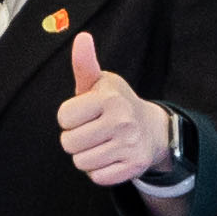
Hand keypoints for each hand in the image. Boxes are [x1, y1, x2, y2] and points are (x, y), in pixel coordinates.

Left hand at [57, 29, 182, 189]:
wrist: (152, 129)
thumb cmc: (116, 104)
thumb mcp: (100, 83)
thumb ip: (85, 64)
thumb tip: (82, 38)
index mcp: (109, 98)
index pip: (63, 117)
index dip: (70, 117)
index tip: (85, 113)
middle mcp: (122, 121)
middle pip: (68, 143)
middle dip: (75, 139)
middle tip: (93, 130)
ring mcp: (130, 145)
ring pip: (81, 162)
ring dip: (86, 156)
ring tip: (101, 143)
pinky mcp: (134, 166)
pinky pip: (97, 177)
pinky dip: (99, 170)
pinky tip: (110, 156)